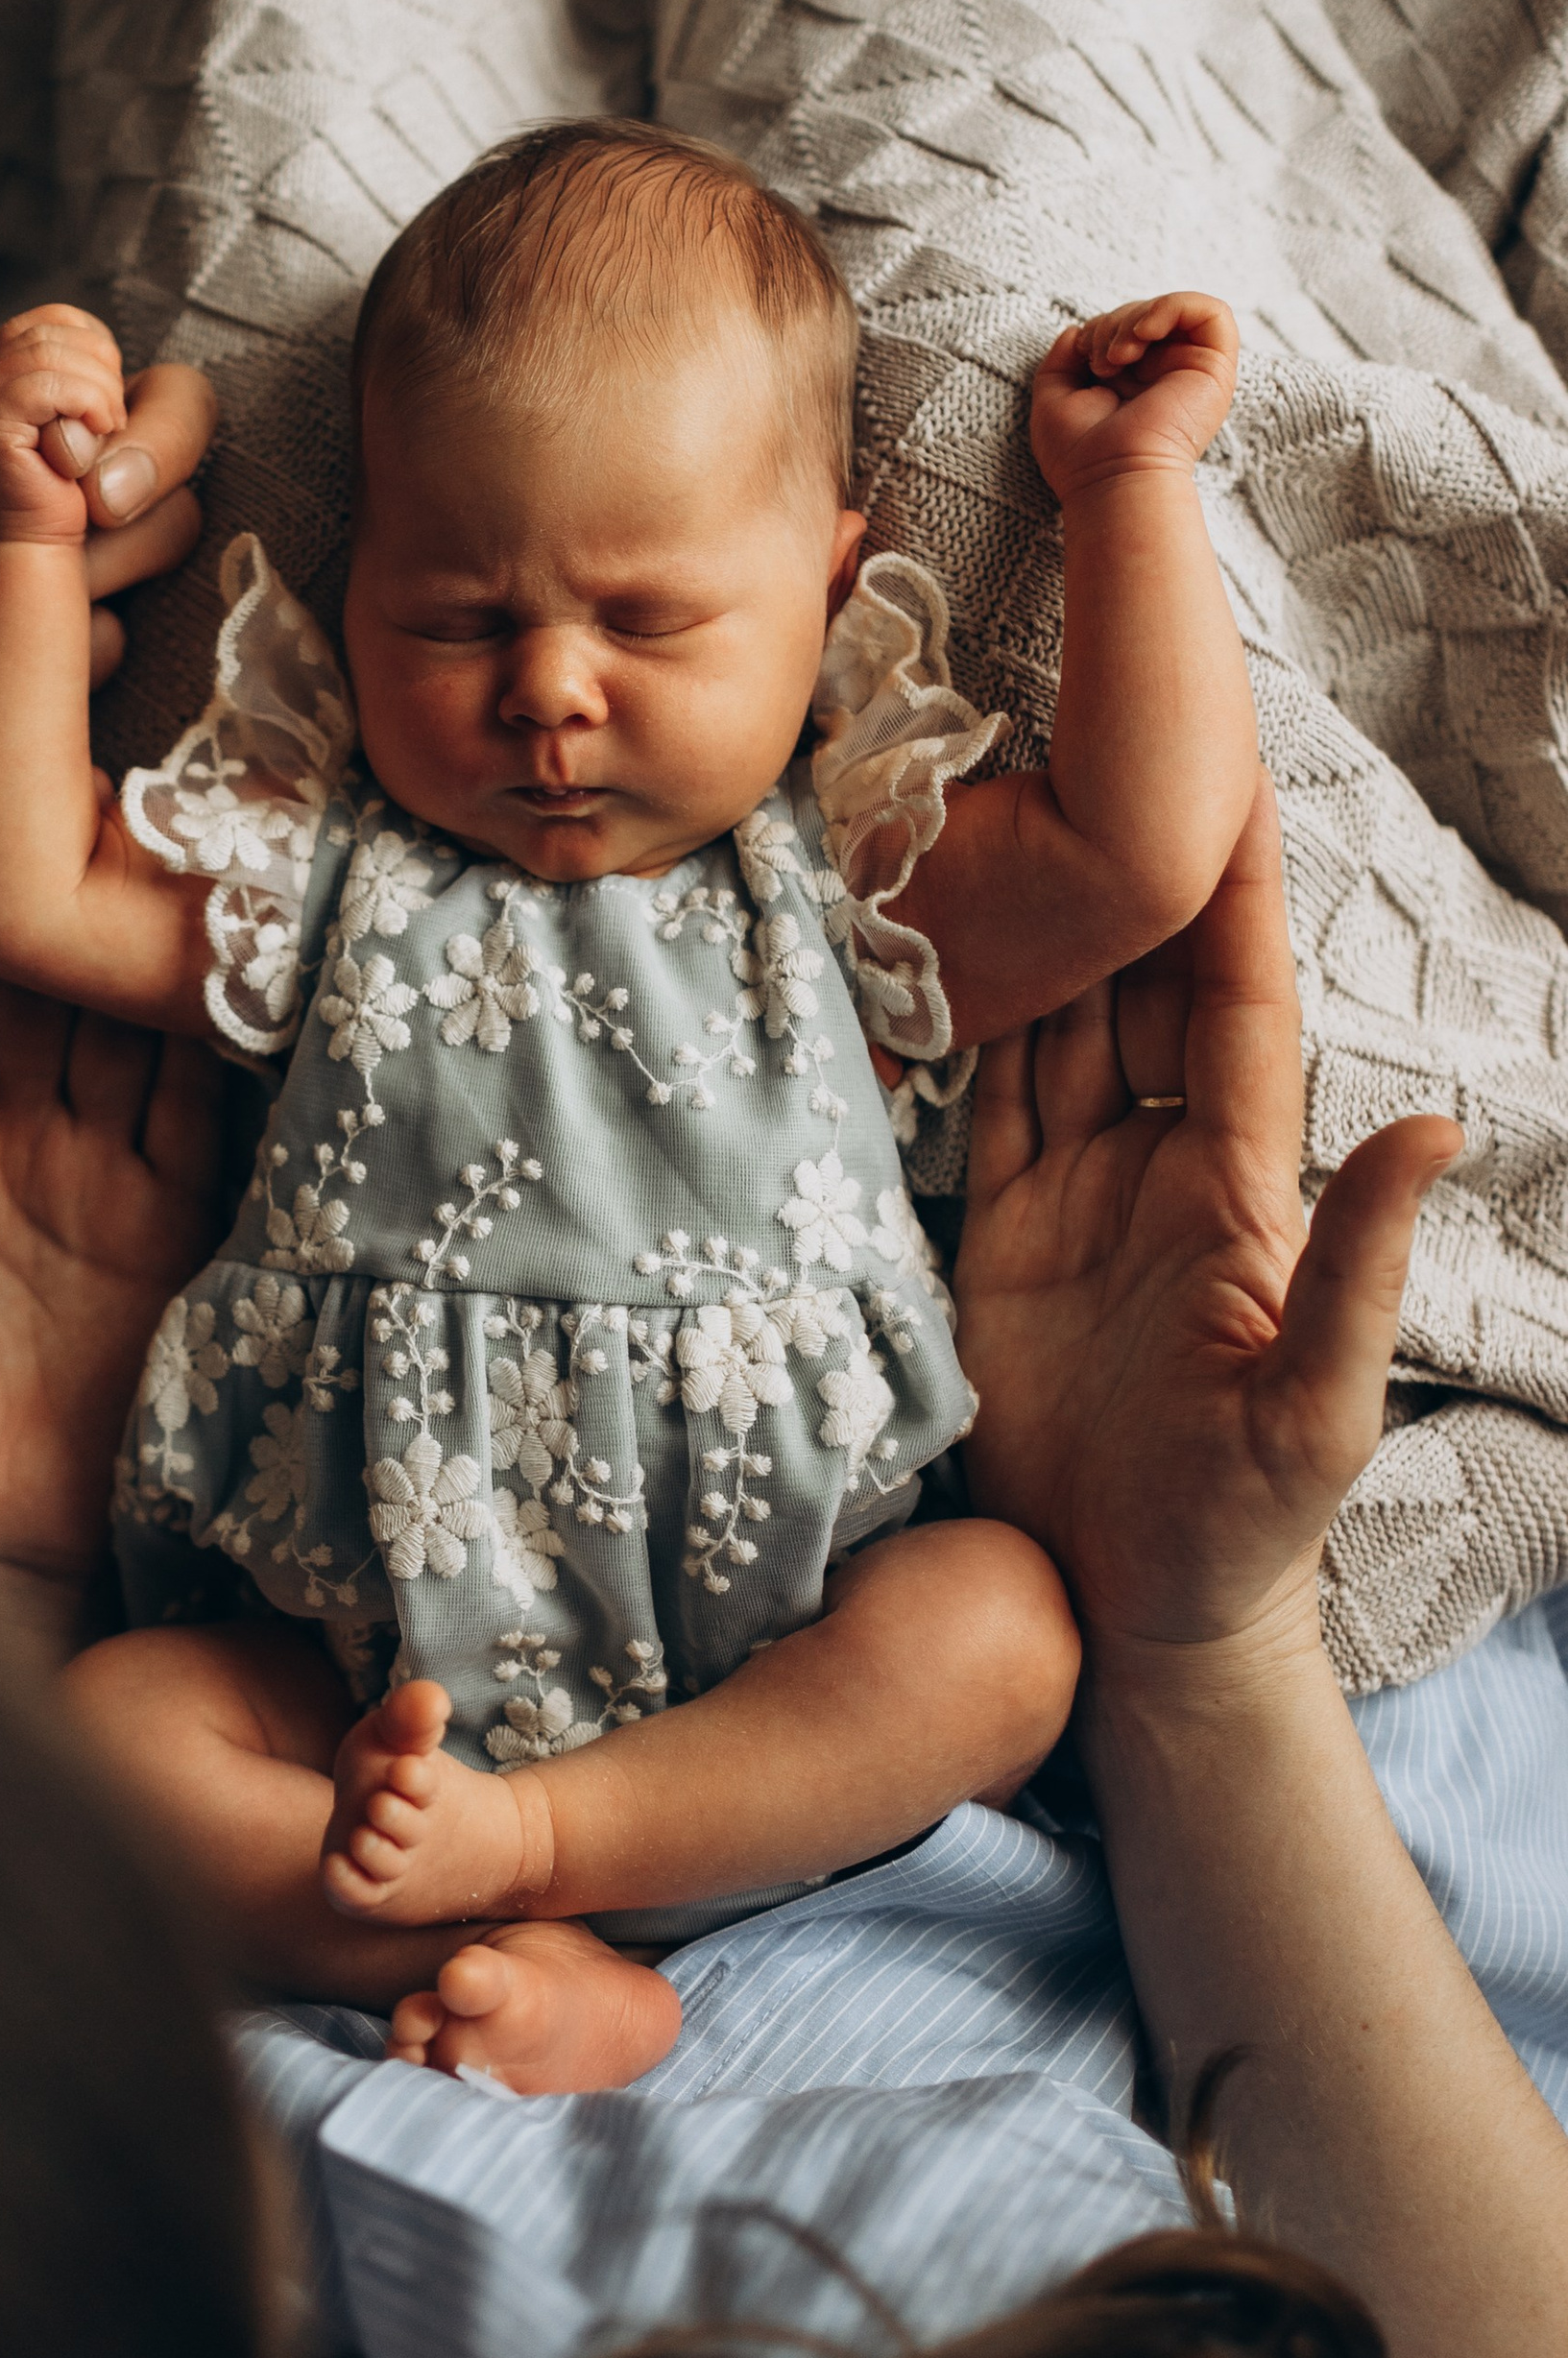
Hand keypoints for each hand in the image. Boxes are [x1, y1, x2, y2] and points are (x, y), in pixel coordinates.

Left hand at [0, 313, 212, 825]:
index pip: (72, 350)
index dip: (83, 373)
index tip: (48, 424)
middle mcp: (17, 484)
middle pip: (157, 428)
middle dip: (155, 449)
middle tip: (95, 499)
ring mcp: (35, 577)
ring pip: (159, 533)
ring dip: (118, 552)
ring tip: (10, 596)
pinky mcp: (37, 668)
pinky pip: (111, 647)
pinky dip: (63, 656)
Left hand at [0, 907, 224, 1604]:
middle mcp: (25, 1150)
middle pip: (49, 993)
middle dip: (71, 895)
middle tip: (100, 791)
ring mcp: (110, 1189)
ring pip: (133, 1036)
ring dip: (151, 951)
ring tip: (176, 852)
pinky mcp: (187, 1237)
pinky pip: (209, 1121)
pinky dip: (224, 1047)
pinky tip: (241, 973)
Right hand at [954, 779, 1459, 1658]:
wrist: (1137, 1615)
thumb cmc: (1246, 1527)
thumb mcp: (1315, 1404)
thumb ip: (1360, 1264)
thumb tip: (1435, 1126)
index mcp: (1242, 1186)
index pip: (1227, 1004)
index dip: (1221, 891)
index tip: (1211, 770)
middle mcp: (1159, 1166)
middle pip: (1130, 988)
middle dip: (1112, 868)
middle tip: (1072, 742)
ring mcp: (1075, 1194)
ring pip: (1046, 1026)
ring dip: (1025, 925)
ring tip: (984, 808)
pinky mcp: (998, 1234)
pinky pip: (973, 1103)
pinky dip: (949, 1023)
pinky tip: (921, 944)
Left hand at [1029, 290, 1237, 504]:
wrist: (1110, 480)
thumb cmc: (1079, 455)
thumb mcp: (1054, 398)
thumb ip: (1062, 360)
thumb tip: (1077, 328)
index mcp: (1133, 383)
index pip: (1121, 327)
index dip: (1097, 330)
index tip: (1083, 358)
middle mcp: (1165, 375)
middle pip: (1143, 315)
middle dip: (1111, 324)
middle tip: (1101, 362)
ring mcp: (1191, 371)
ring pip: (1173, 309)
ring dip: (1135, 318)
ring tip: (1117, 356)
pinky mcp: (1215, 370)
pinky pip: (1212, 312)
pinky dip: (1172, 307)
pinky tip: (1143, 333)